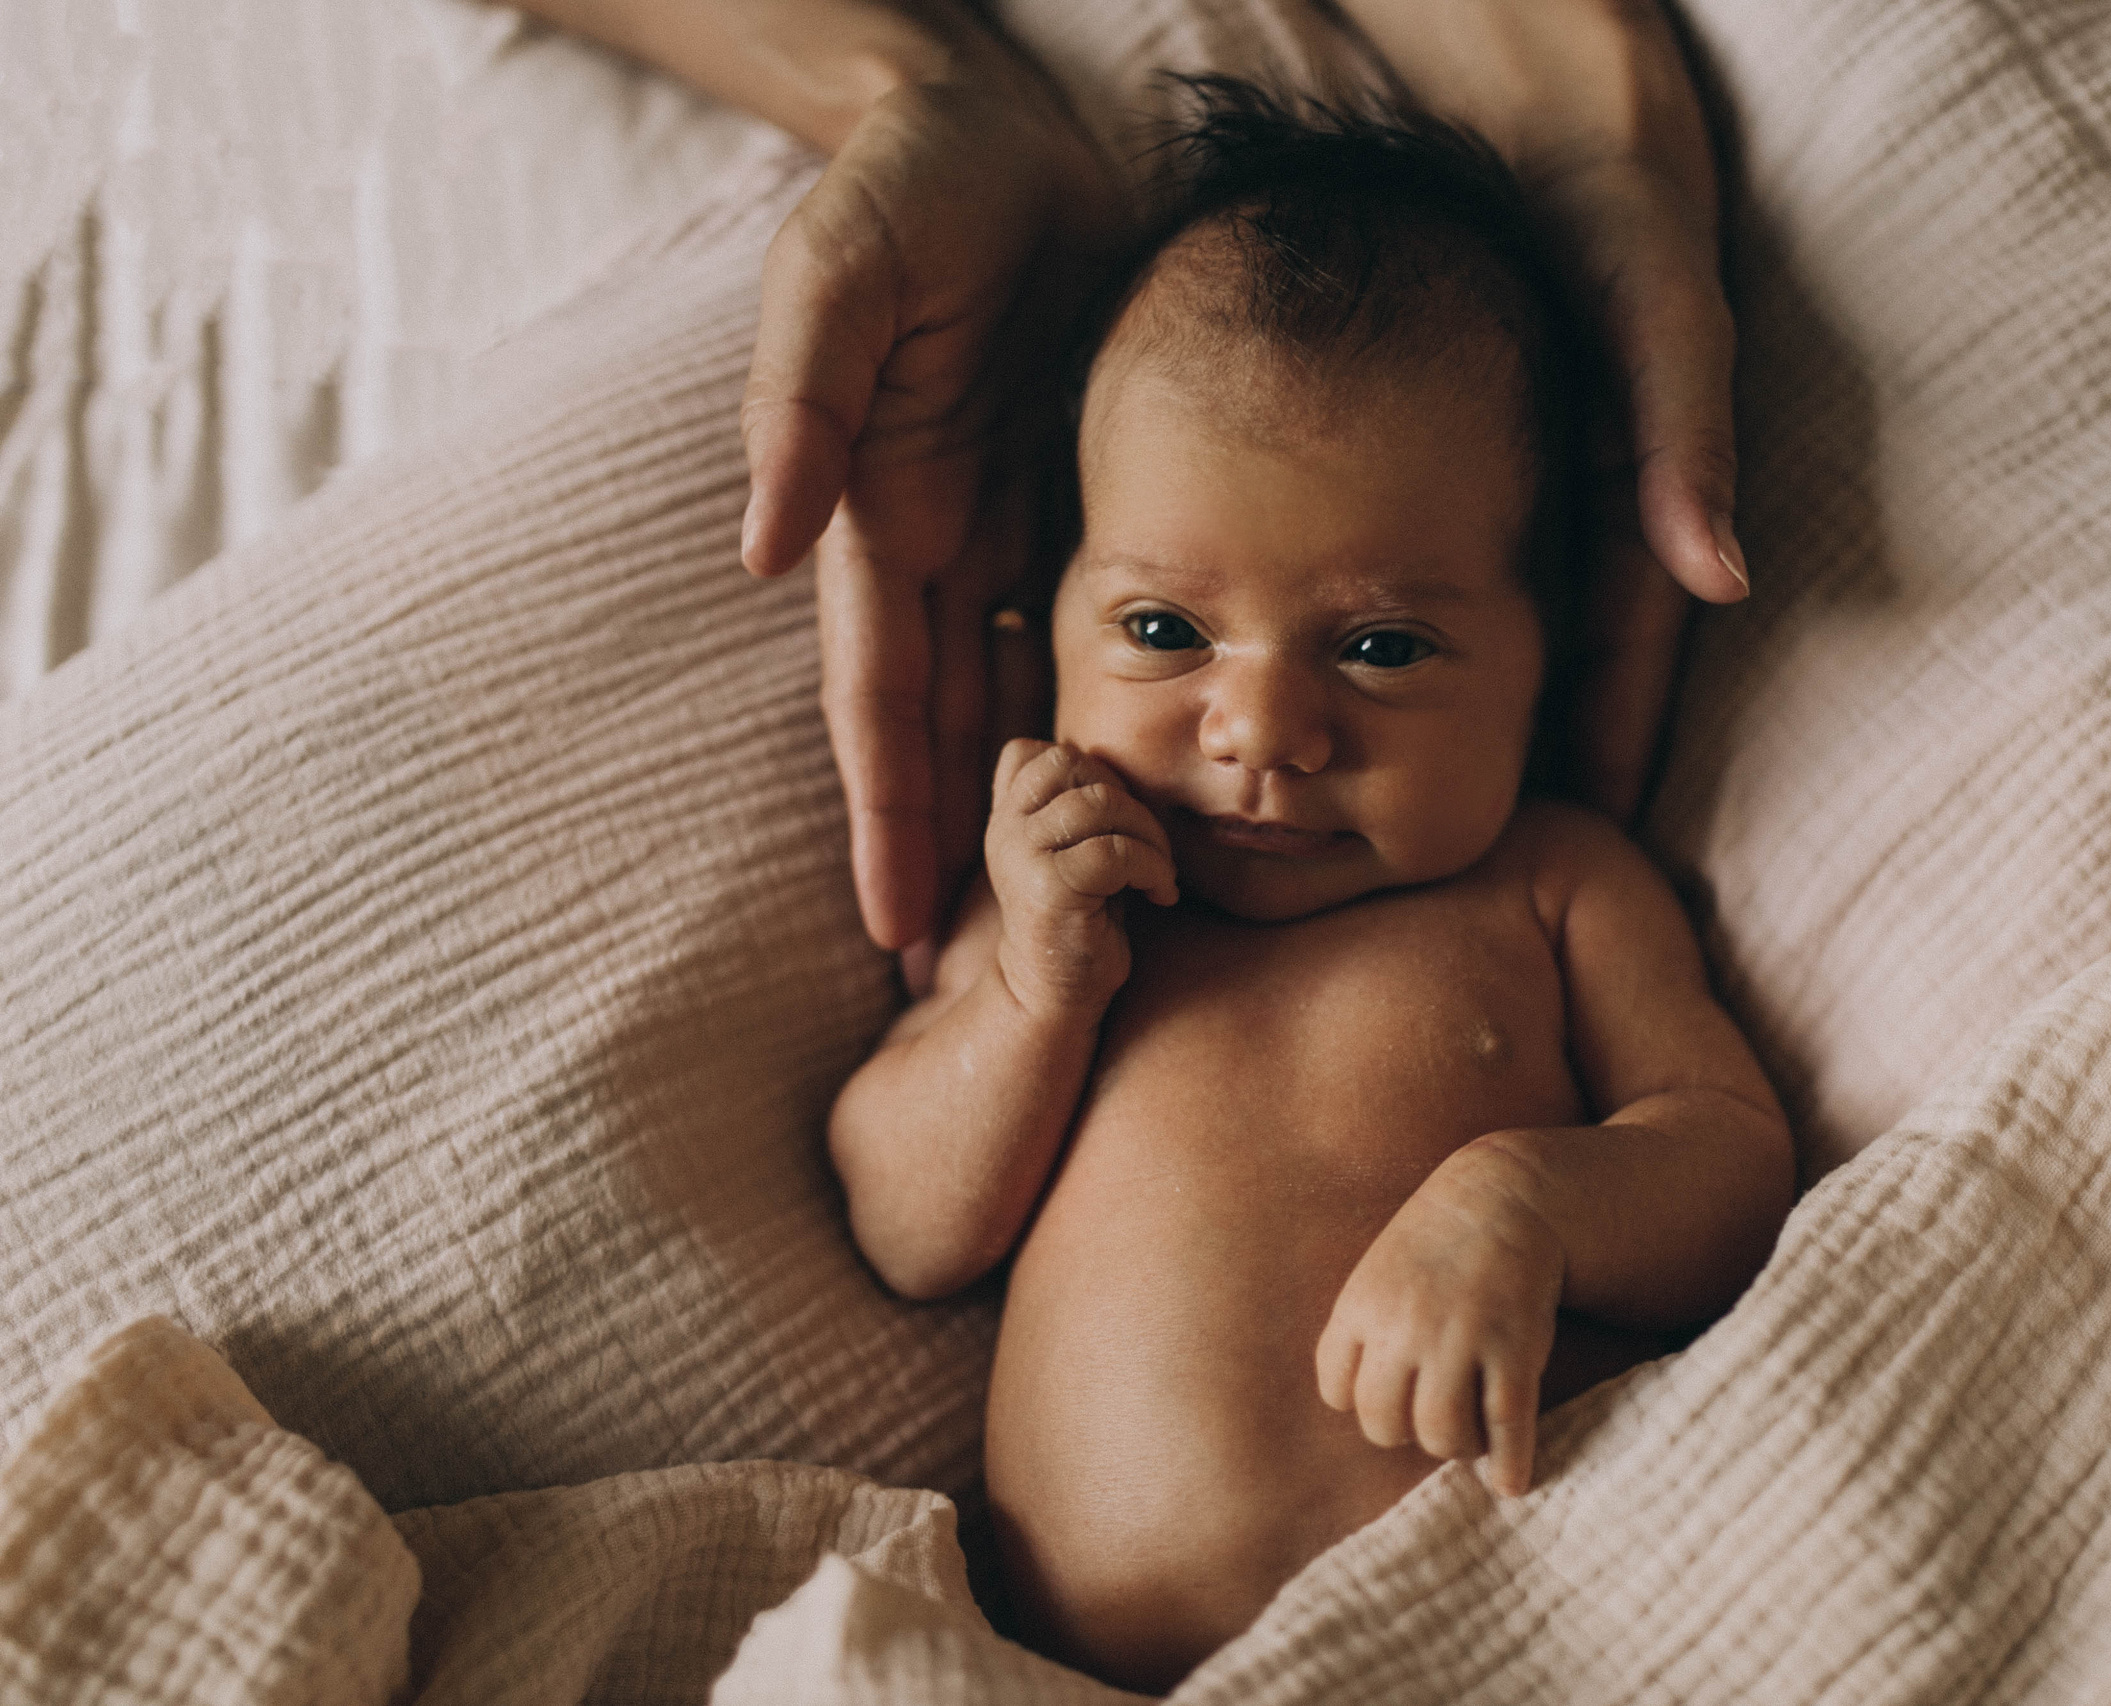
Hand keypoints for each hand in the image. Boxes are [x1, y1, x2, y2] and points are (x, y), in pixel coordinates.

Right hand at [744, 28, 1127, 956]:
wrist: (1001, 118)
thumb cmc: (909, 184)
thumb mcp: (839, 276)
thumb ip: (800, 404)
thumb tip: (762, 554)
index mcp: (876, 511)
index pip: (878, 696)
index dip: (886, 809)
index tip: (892, 926)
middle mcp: (936, 536)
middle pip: (943, 726)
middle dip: (946, 850)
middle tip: (961, 980)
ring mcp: (1004, 517)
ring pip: (1012, 692)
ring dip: (1017, 805)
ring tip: (1041, 915)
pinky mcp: (1071, 482)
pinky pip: (1085, 616)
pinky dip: (1090, 702)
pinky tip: (1118, 781)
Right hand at [985, 739, 1178, 1019]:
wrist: (1054, 996)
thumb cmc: (1082, 920)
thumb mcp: (1073, 850)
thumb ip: (1079, 804)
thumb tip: (1118, 760)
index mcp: (1007, 818)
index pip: (1030, 751)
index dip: (1084, 769)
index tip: (1114, 820)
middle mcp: (1004, 830)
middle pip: (1069, 762)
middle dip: (1125, 796)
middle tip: (1149, 844)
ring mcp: (1021, 856)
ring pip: (1099, 803)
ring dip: (1148, 835)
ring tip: (1158, 873)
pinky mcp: (1049, 889)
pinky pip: (1115, 850)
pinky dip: (1152, 868)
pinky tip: (1159, 895)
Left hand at [1315, 1143, 1566, 1497]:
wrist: (1504, 1196)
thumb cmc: (1437, 1244)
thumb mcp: (1378, 1273)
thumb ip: (1363, 1331)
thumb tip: (1353, 1404)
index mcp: (1360, 1307)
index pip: (1337, 1392)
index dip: (1362, 1402)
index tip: (1391, 1397)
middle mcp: (1403, 1327)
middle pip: (1382, 1424)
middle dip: (1406, 1431)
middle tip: (1433, 1417)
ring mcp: (1460, 1338)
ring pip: (1440, 1434)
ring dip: (1455, 1446)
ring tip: (1470, 1435)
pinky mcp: (1513, 1348)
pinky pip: (1504, 1425)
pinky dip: (1509, 1462)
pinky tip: (1510, 1482)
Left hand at [1337, 0, 1745, 815]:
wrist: (1542, 129)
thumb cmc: (1617, 215)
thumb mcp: (1663, 314)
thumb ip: (1684, 434)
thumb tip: (1719, 578)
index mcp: (1629, 496)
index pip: (1625, 648)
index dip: (1610, 740)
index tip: (1592, 832)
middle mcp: (1571, 507)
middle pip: (1546, 656)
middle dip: (1524, 754)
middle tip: (1467, 854)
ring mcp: (1512, 488)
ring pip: (1483, 624)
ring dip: (1454, 708)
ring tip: (1395, 801)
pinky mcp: (1451, 464)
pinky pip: (1422, 561)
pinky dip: (1392, 621)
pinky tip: (1341, 676)